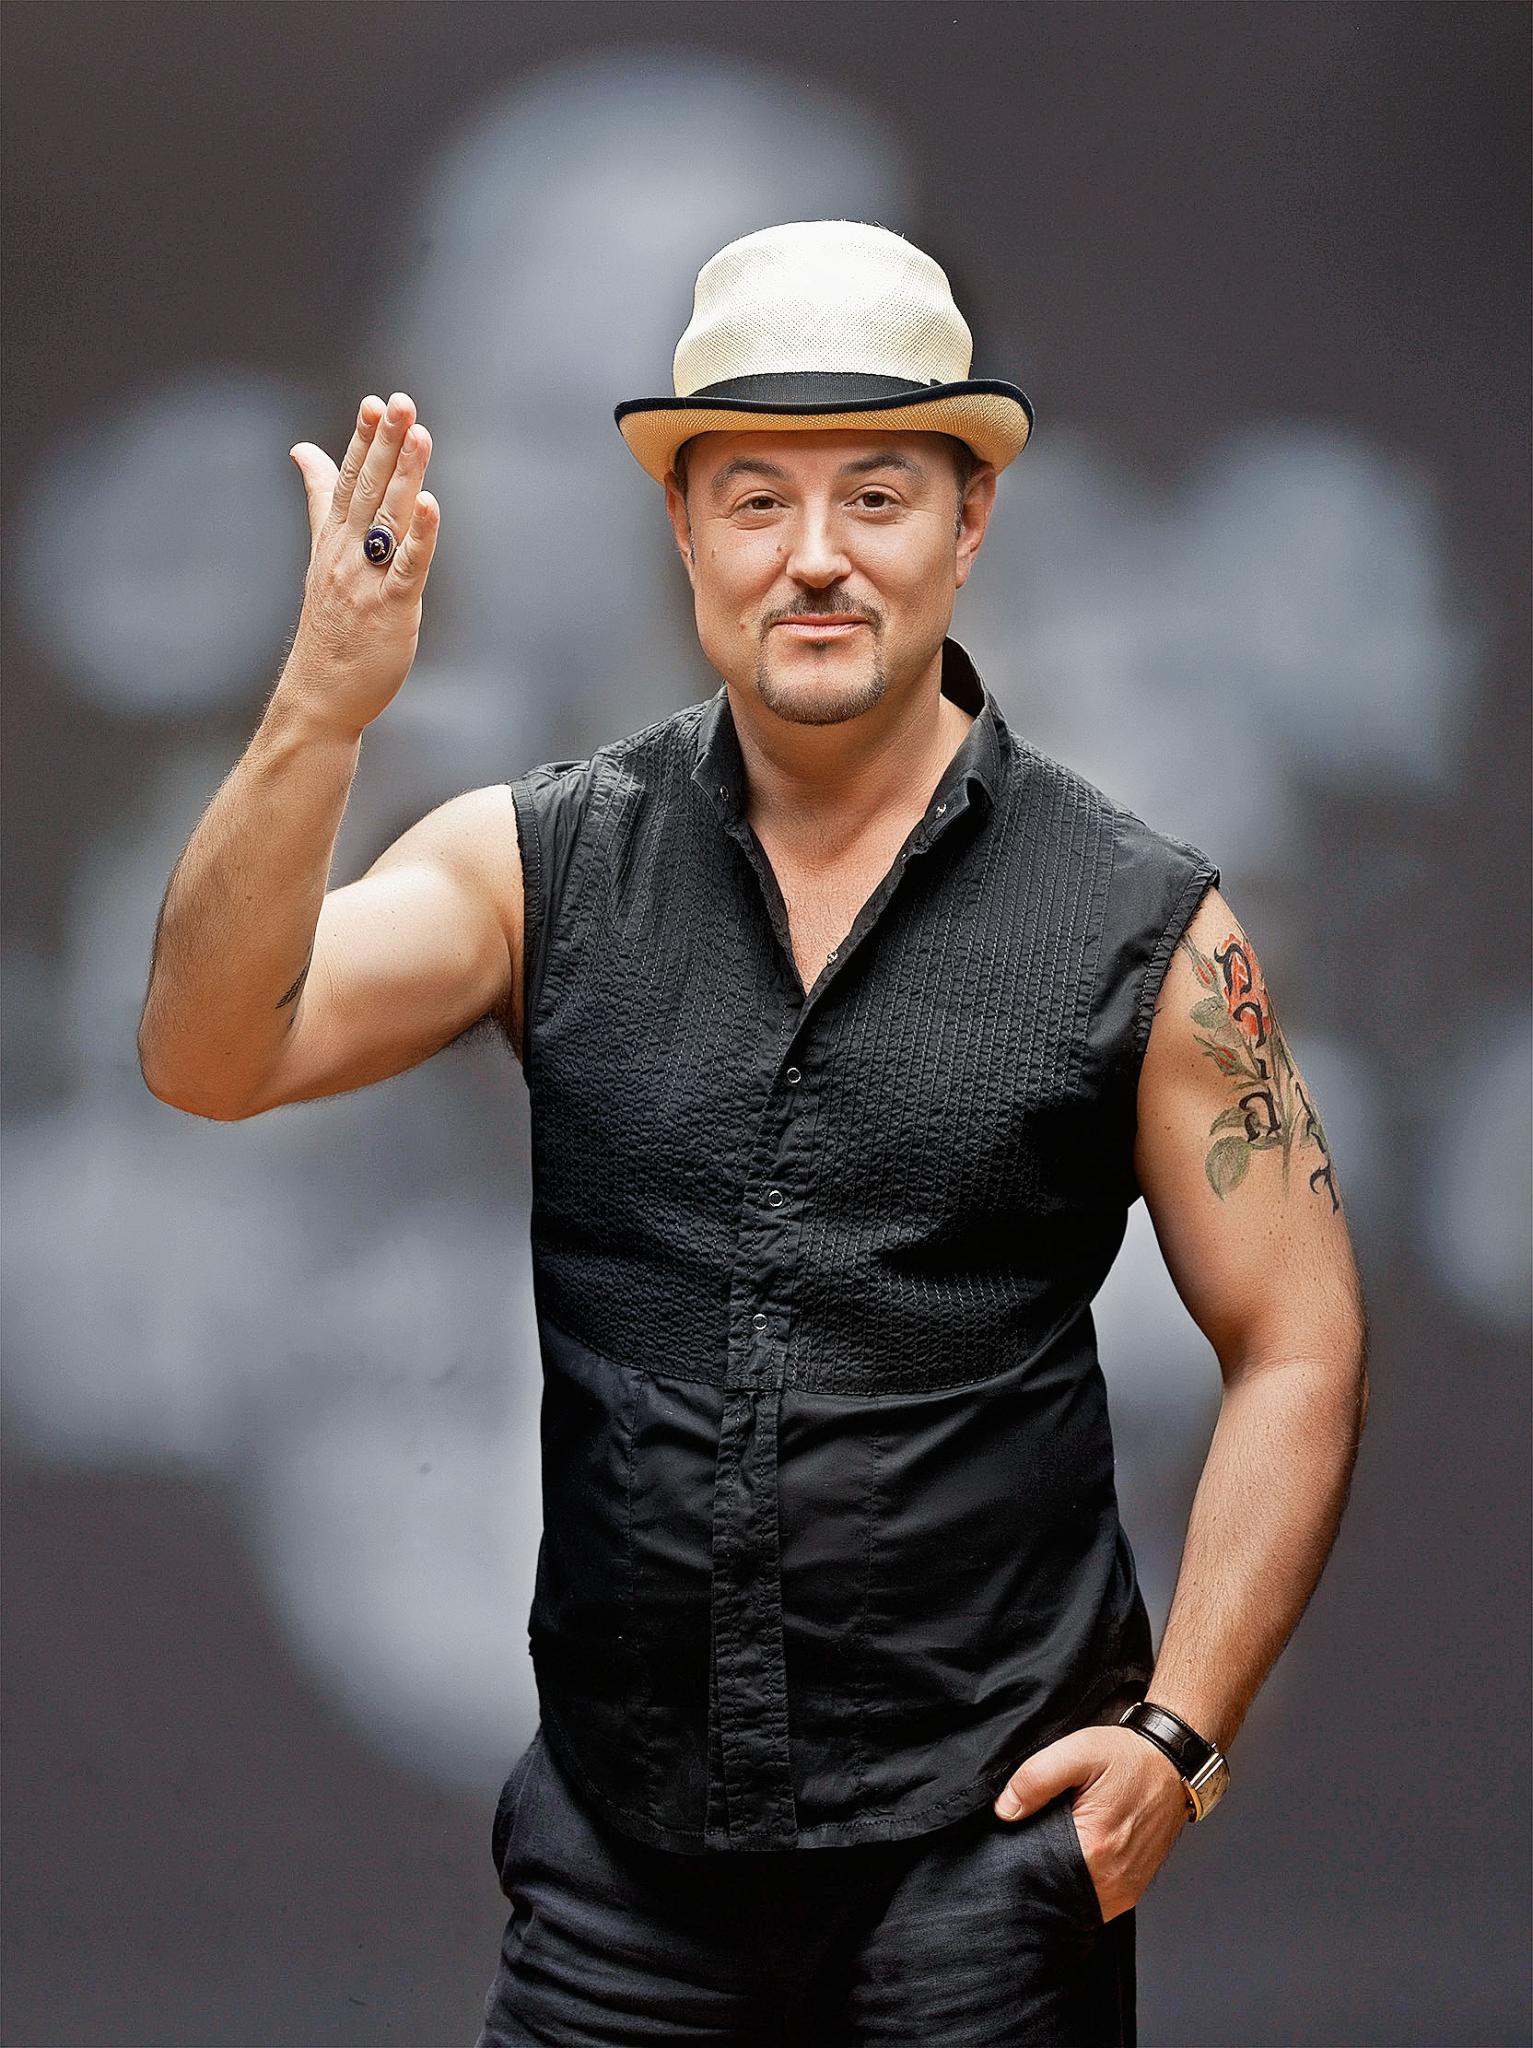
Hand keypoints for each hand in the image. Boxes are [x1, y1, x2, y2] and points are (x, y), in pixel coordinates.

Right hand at [285, 391, 439, 737]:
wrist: (320, 693)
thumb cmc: (330, 625)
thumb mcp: (323, 553)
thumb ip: (320, 498)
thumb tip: (304, 449)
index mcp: (335, 539)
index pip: (349, 479)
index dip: (364, 440)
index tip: (375, 403)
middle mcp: (348, 553)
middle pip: (369, 489)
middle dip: (386, 444)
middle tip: (401, 403)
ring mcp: (367, 580)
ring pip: (389, 519)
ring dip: (405, 475)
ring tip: (419, 435)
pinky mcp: (391, 608)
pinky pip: (407, 566)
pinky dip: (420, 535)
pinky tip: (431, 505)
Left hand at [992, 1725, 1190, 1920]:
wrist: (1172, 1762)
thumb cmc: (1128, 1757)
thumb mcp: (1077, 1752)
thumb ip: (1035, 1779)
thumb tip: (1004, 1810)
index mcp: (1095, 1850)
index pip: (1038, 1873)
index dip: (1019, 1856)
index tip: (1015, 1838)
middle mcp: (1113, 1881)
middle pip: (1055, 1890)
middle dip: (1036, 1870)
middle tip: (1032, 1838)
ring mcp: (1125, 1891)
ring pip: (1074, 1900)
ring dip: (1058, 1880)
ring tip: (1052, 1846)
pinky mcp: (1131, 1891)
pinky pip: (1093, 1900)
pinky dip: (1077, 1884)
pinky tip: (1070, 1858)